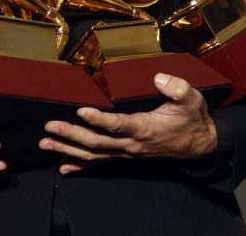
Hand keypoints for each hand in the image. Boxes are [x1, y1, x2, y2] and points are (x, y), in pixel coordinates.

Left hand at [41, 73, 216, 174]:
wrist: (199, 144)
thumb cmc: (192, 119)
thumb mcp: (192, 100)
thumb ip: (177, 88)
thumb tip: (159, 78)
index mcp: (145, 128)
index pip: (119, 124)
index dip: (100, 119)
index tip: (82, 111)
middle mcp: (132, 144)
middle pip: (97, 142)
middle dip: (71, 135)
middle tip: (50, 127)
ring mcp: (127, 152)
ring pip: (93, 154)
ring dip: (68, 149)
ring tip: (46, 144)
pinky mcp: (125, 154)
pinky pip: (99, 162)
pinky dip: (79, 166)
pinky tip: (62, 168)